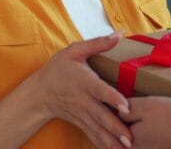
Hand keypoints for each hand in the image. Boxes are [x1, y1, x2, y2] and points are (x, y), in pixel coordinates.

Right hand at [31, 31, 132, 148]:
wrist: (39, 93)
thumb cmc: (58, 69)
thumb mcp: (75, 51)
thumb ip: (98, 44)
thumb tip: (119, 34)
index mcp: (85, 82)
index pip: (100, 91)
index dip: (113, 98)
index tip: (126, 106)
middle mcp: (84, 101)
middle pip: (102, 116)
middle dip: (117, 128)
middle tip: (131, 137)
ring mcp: (83, 115)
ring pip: (100, 130)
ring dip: (113, 140)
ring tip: (129, 148)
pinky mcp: (82, 123)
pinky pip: (94, 136)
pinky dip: (104, 144)